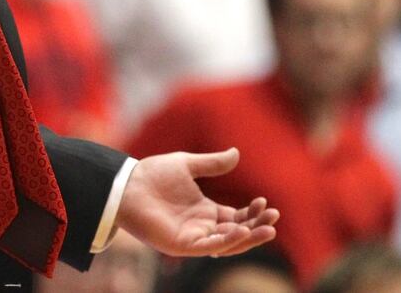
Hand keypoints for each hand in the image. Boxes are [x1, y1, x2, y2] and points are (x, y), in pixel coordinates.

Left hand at [115, 149, 278, 256]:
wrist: (126, 184)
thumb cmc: (152, 174)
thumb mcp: (187, 164)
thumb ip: (212, 163)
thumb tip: (236, 153)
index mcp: (204, 210)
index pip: (237, 217)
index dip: (252, 212)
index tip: (265, 201)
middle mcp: (201, 226)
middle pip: (237, 232)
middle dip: (257, 226)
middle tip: (274, 216)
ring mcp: (192, 237)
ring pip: (227, 243)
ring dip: (248, 238)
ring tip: (268, 229)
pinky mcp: (181, 245)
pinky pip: (209, 246)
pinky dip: (227, 241)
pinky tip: (242, 230)